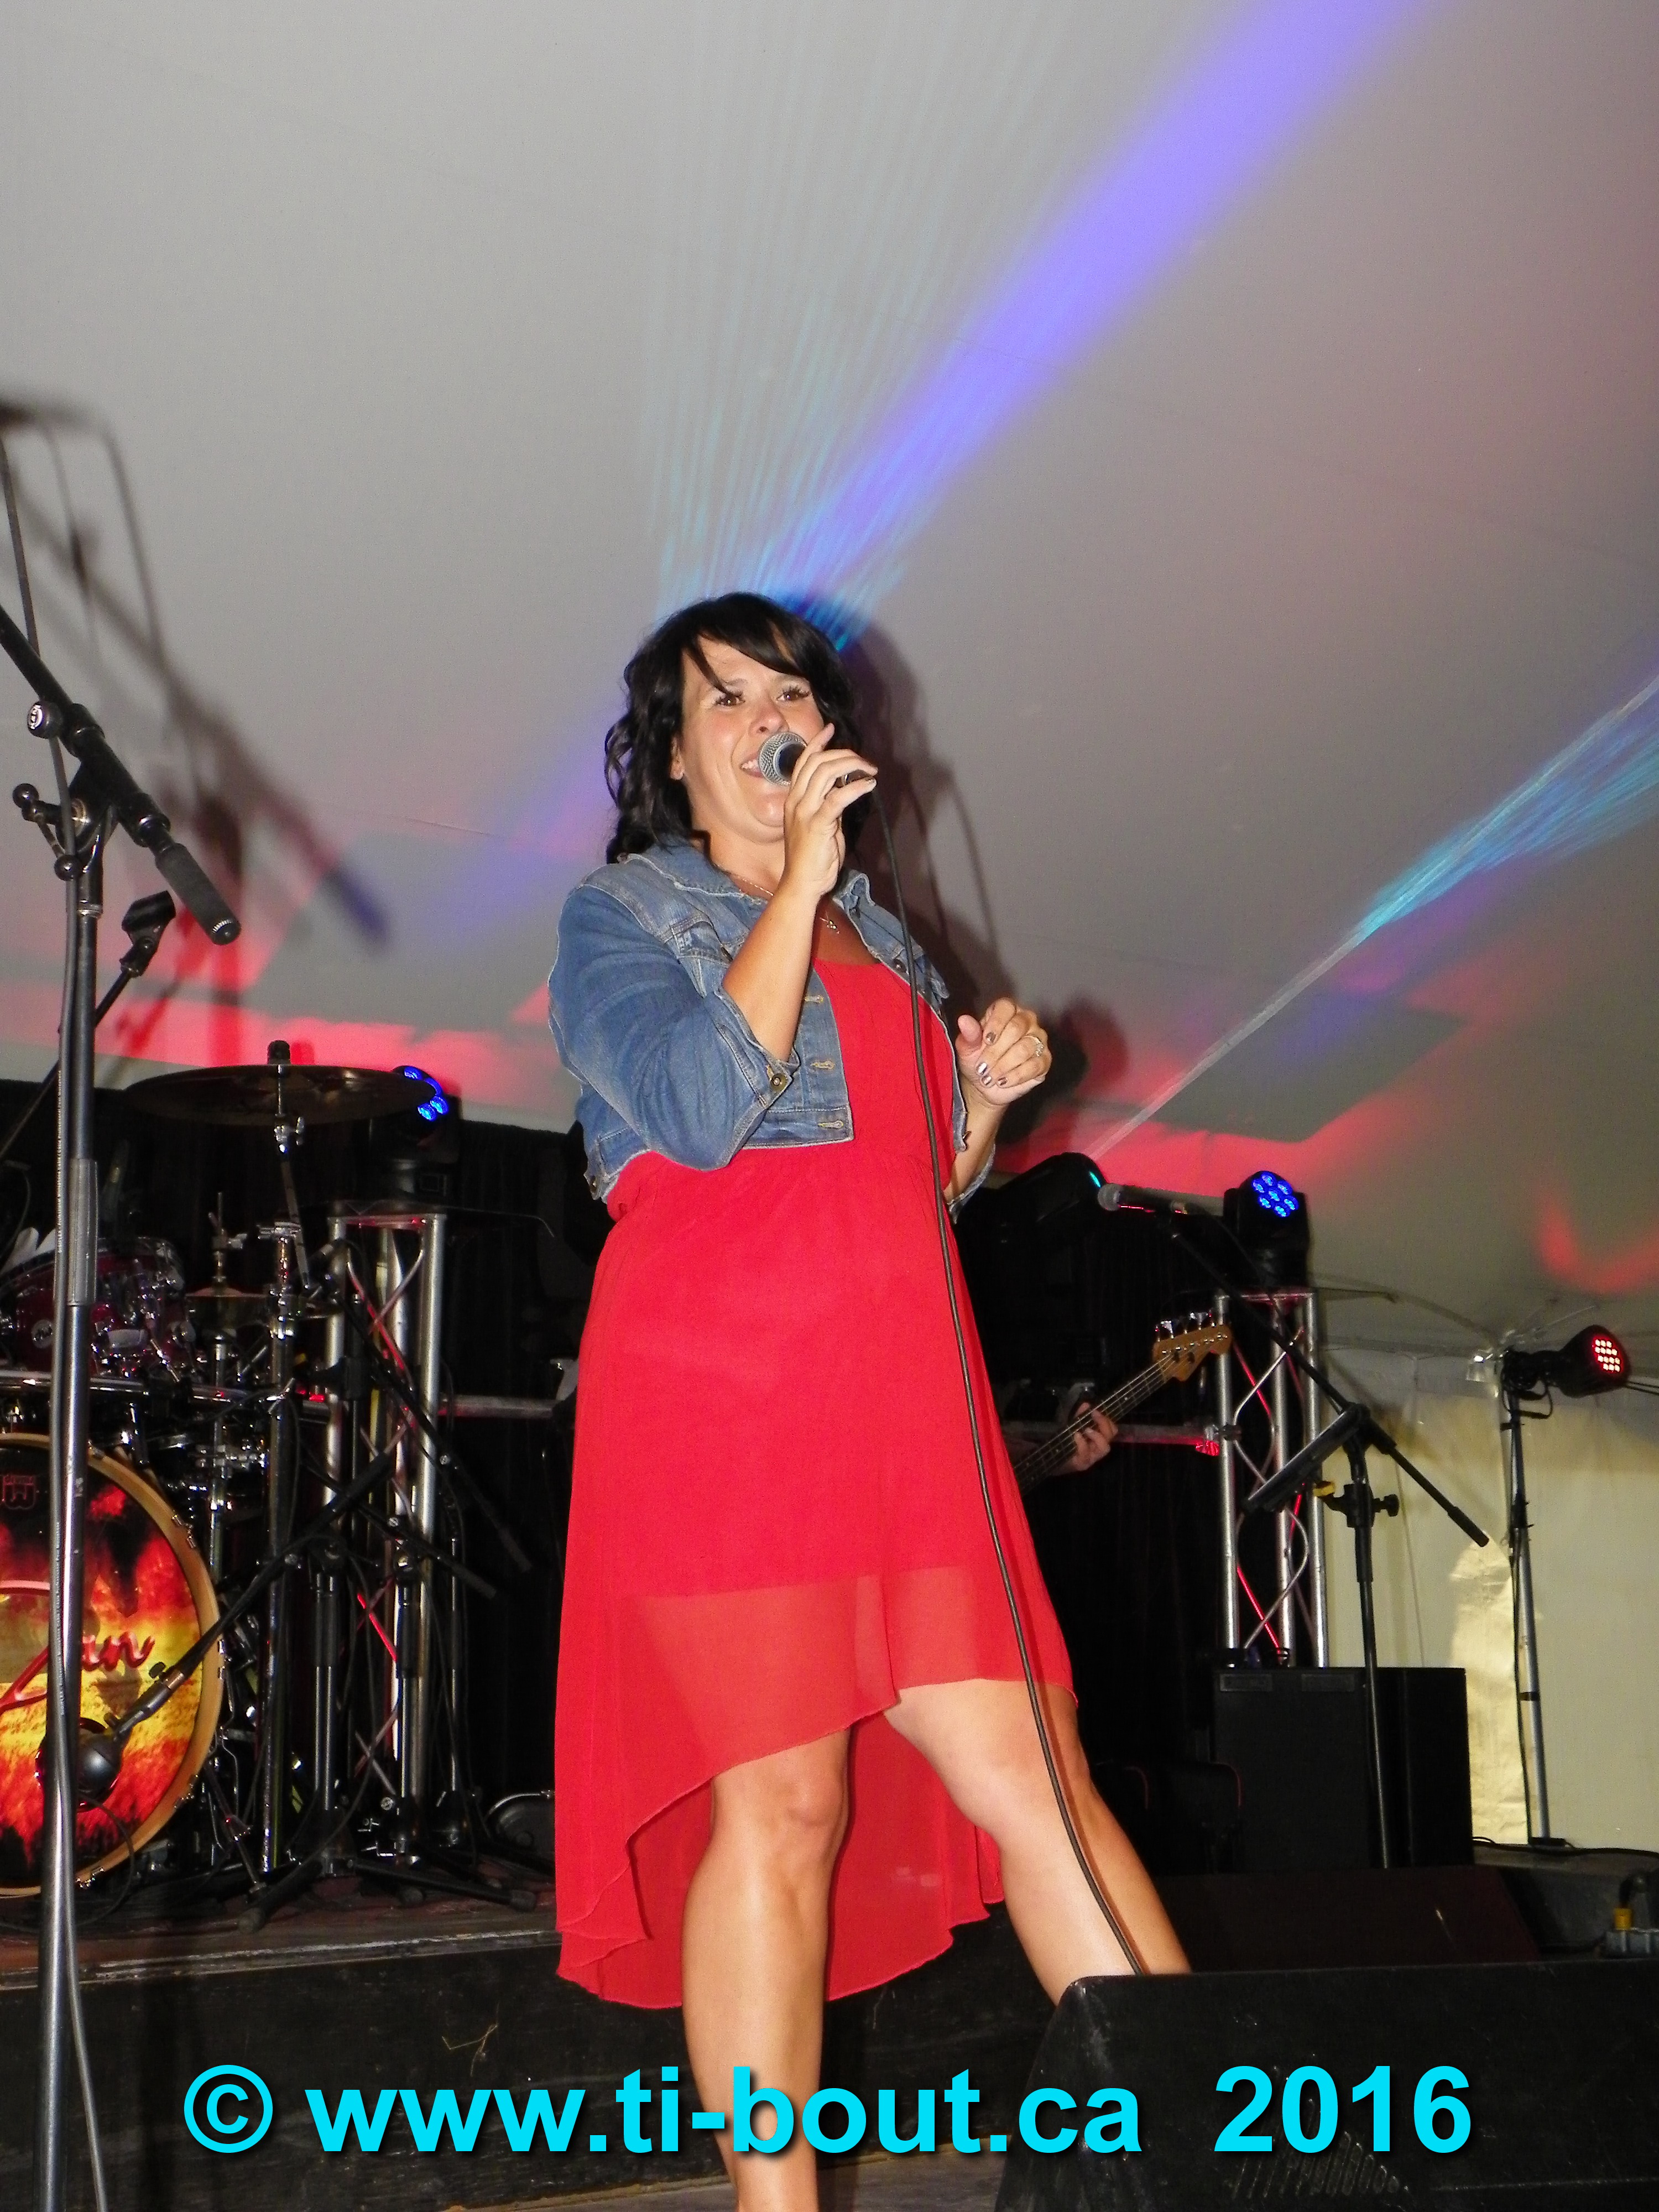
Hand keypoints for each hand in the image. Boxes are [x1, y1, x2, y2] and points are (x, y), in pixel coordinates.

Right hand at [779, 727, 876, 902]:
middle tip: (865, 761)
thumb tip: (844, 790)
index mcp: (794, 799)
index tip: (831, 729)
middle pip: (818, 762)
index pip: (803, 762)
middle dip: (844, 754)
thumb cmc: (811, 859)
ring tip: (869, 771)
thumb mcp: (818, 825)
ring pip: (826, 772)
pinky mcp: (817, 824)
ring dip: (852, 766)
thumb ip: (828, 806)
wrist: (800, 884)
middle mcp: (796, 801)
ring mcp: (804, 811)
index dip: (817, 743)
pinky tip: (868, 785)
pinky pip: (838, 797)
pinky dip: (856, 787)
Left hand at [956, 997, 1049, 1107]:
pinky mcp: (1044, 1059)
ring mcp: (1038, 1039)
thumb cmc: (977, 1060)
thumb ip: (969, 1034)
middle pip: (1017, 1028)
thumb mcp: (967, 1048)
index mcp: (1005, 1011)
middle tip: (982, 1066)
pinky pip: (1035, 1065)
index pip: (1006, 1007)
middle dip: (996, 1051)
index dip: (996, 1023)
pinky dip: (1015, 1076)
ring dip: (1003, 1066)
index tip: (986, 1041)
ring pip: (1025, 1048)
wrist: (985, 1085)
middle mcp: (1026, 1020)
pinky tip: (1003, 1081)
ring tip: (989, 1077)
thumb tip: (964, 1020)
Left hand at [1064, 1404, 1115, 1471]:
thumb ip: (1080, 1417)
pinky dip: (1082, 1443)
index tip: (1095, 1411)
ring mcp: (1092, 1458)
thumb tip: (1086, 1405)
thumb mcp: (1074, 1428)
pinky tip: (1076, 1436)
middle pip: (1110, 1437)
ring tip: (1086, 1429)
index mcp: (1099, 1440)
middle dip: (1104, 1424)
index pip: (1112, 1430)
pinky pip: (1086, 1454)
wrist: (1055, 1461)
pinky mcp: (1082, 1464)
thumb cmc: (1068, 1444)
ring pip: (1104, 1448)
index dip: (1107, 1420)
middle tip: (1094, 1415)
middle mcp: (1098, 1449)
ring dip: (1097, 1436)